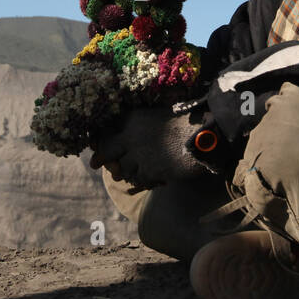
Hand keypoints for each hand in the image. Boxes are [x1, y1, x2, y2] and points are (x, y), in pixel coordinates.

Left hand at [87, 105, 211, 191]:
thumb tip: (125, 142)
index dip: (100, 141)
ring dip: (126, 171)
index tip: (95, 146)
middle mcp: (131, 135)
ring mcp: (139, 154)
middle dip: (102, 158)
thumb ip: (138, 128)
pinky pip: (138, 180)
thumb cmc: (184, 123)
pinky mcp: (149, 170)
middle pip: (108, 150)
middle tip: (95, 164)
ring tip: (127, 173)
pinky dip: (140, 181)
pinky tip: (145, 179)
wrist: (203, 134)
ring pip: (122, 168)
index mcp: (133, 119)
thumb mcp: (156, 117)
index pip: (107, 131)